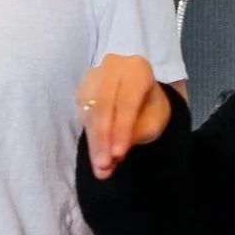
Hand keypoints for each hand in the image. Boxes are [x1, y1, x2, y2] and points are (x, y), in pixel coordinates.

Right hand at [77, 55, 173, 179]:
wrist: (141, 97)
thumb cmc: (150, 107)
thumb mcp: (152, 121)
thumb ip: (133, 136)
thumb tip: (109, 162)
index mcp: (136, 69)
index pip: (126, 101)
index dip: (121, 129)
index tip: (118, 155)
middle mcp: (111, 67)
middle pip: (103, 105)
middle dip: (103, 139)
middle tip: (104, 166)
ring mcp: (93, 77)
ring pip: (89, 113)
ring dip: (94, 143)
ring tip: (102, 167)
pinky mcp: (82, 91)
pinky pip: (82, 117)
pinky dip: (90, 139)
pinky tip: (97, 156)